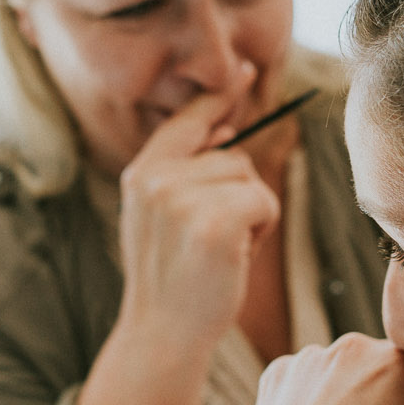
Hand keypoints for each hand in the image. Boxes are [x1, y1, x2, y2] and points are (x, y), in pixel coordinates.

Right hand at [114, 92, 280, 353]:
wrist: (162, 335)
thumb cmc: (174, 280)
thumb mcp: (164, 218)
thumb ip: (184, 174)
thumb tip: (226, 130)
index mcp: (140, 173)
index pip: (187, 121)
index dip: (218, 96)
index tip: (241, 70)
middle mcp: (155, 177)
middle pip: (231, 155)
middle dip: (238, 194)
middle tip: (211, 241)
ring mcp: (181, 198)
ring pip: (249, 178)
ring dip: (250, 215)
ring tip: (219, 250)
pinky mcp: (213, 221)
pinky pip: (263, 200)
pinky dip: (261, 228)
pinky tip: (234, 256)